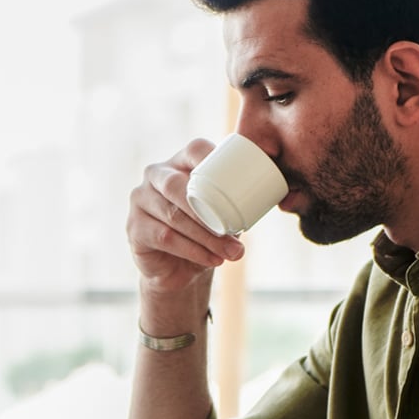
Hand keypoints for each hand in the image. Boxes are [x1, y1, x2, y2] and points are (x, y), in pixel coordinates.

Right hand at [126, 139, 245, 312]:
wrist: (181, 269)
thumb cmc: (207, 231)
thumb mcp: (226, 210)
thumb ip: (246, 194)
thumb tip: (283, 190)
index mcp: (179, 161)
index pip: (195, 150)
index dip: (213, 158)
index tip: (238, 181)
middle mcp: (155, 176)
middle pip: (178, 186)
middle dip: (209, 213)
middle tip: (238, 236)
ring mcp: (140, 201)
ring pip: (174, 216)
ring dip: (206, 236)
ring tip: (232, 253)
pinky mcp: (134, 228)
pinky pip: (164, 237)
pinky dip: (191, 250)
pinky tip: (211, 260)